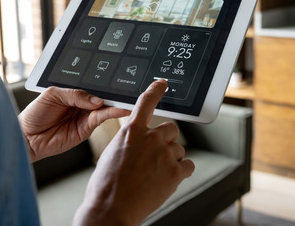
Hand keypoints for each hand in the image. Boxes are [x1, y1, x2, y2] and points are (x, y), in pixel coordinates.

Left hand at [18, 87, 129, 161]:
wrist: (26, 137)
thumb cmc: (35, 114)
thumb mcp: (53, 94)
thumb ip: (75, 94)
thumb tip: (97, 100)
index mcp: (74, 93)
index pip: (92, 86)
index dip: (103, 83)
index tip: (117, 78)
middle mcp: (82, 105)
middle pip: (102, 97)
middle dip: (114, 93)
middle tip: (128, 89)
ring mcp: (85, 117)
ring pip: (105, 108)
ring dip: (116, 104)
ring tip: (127, 100)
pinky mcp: (86, 130)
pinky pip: (100, 119)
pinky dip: (111, 114)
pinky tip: (118, 109)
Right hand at [73, 80, 194, 225]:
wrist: (110, 210)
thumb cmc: (106, 186)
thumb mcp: (112, 153)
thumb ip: (130, 141)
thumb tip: (142, 141)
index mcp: (131, 131)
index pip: (146, 102)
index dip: (156, 90)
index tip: (162, 84)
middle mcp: (151, 138)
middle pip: (171, 129)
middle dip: (166, 141)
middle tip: (154, 157)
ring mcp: (165, 155)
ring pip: (179, 149)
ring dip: (171, 159)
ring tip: (154, 175)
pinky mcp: (175, 172)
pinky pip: (188, 165)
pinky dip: (180, 173)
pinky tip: (166, 181)